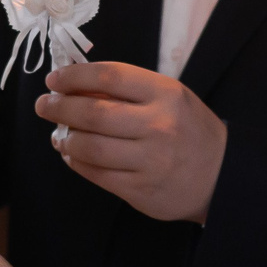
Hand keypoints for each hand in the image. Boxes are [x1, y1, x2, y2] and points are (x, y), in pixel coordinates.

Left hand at [34, 61, 226, 223]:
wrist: (222, 176)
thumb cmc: (188, 129)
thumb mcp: (169, 97)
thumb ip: (128, 90)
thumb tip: (76, 86)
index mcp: (166, 94)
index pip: (110, 76)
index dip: (75, 76)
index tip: (54, 79)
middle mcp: (158, 126)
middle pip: (94, 113)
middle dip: (59, 107)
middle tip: (44, 105)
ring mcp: (150, 161)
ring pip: (90, 147)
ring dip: (65, 138)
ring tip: (58, 135)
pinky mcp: (141, 190)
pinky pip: (97, 174)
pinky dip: (77, 162)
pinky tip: (72, 155)